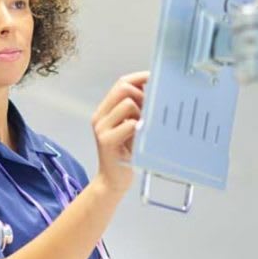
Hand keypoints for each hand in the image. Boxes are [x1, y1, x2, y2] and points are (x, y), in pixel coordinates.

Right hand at [92, 71, 148, 193]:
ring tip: (144, 128)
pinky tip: (141, 139)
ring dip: (142, 113)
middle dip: (142, 93)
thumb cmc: (127, 155)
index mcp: (105, 110)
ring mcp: (101, 128)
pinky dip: (140, 128)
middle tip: (152, 108)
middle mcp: (100, 116)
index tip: (157, 77)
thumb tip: (157, 92)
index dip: (140, 77)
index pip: (122, 82)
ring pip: (127, 104)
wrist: (113, 181)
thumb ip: (139, 110)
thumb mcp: (133, 128)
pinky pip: (130, 124)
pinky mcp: (106, 141)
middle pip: (122, 87)